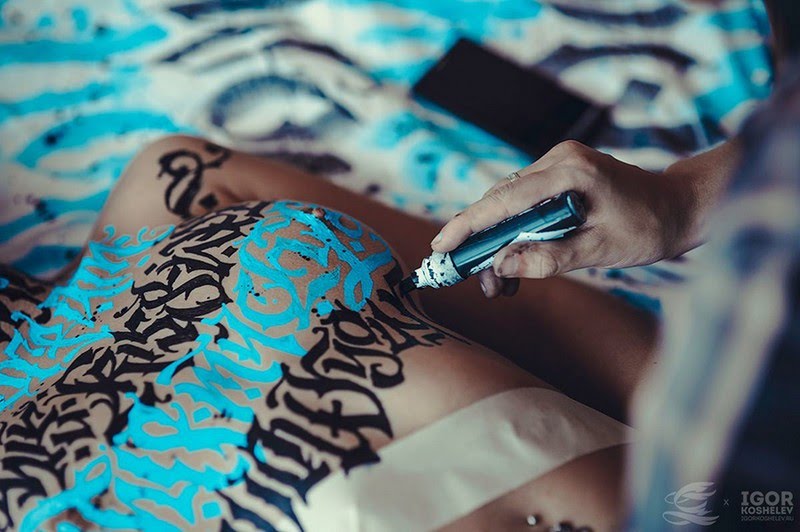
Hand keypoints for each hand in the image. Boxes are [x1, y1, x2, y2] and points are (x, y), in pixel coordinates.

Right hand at [431, 140, 698, 297]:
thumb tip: (502, 268)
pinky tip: (513, 260)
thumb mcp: (601, 251)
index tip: (441, 246)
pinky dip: (513, 231)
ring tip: (496, 283)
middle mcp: (559, 160)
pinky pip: (524, 202)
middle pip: (500, 200)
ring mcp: (558, 163)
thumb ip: (550, 258)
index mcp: (570, 172)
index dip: (469, 224)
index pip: (505, 199)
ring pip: (508, 202)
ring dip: (496, 240)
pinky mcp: (559, 174)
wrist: (681, 207)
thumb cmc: (649, 228)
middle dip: (479, 240)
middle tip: (470, 278)